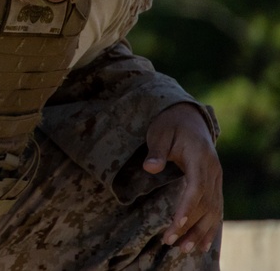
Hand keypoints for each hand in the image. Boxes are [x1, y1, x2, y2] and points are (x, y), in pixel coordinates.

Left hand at [144, 102, 222, 253]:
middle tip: (171, 242)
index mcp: (201, 158)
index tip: (177, 223)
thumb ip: (157, 151)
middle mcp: (213, 171)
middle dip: (189, 225)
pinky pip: (215, 209)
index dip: (188, 207)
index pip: (196, 188)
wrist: (188, 117)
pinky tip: (201, 244)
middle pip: (204, 204)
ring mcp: (216, 178)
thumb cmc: (171, 124)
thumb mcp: (160, 132)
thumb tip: (150, 167)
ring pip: (212, 210)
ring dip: (200, 231)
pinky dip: (209, 227)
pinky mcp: (214, 184)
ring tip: (184, 250)